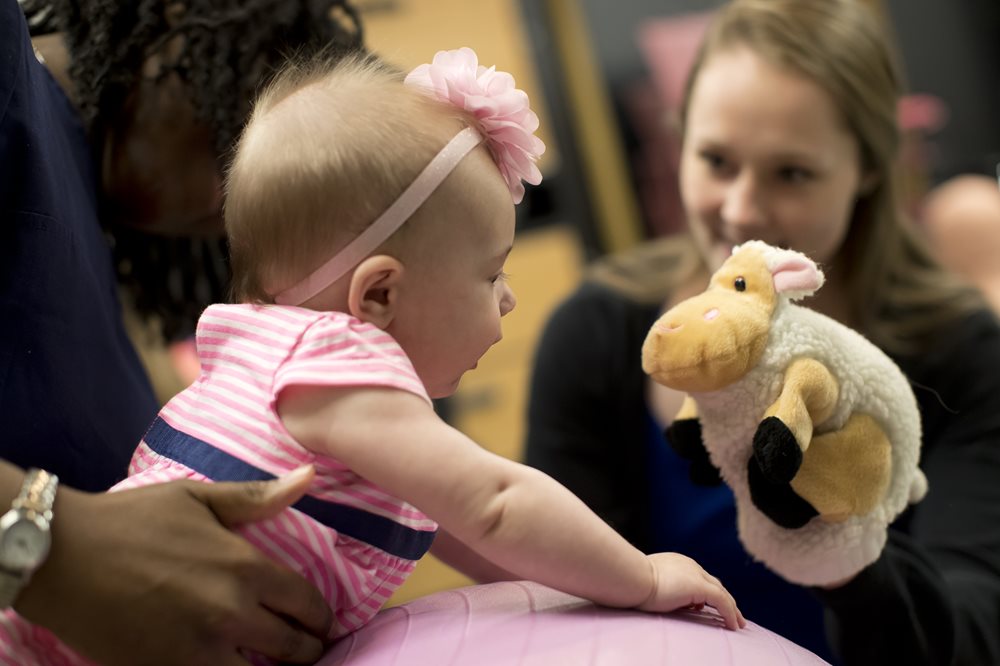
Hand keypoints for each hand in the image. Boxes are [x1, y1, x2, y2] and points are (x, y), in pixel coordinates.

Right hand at [14, 466, 331, 665]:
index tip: (321, 621)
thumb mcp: (197, 498)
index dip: (320, 616)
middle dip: (305, 649)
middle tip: (305, 649)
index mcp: (244, 568)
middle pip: (293, 648)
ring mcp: (199, 651)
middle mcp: (231, 613)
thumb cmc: (131, 520)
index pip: (307, 604)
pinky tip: (231, 665)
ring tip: (269, 664)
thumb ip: (256, 497)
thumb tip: (308, 476)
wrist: (60, 557)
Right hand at [637, 553, 745, 629]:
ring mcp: (695, 574)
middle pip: (714, 584)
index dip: (707, 593)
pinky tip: (732, 626)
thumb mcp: (649, 583)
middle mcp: (690, 566)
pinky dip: (730, 613)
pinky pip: (721, 601)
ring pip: (721, 593)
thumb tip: (663, 600)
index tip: (708, 608)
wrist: (631, 577)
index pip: (699, 578)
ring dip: (732, 609)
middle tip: (732, 616)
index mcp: (678, 563)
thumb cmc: (632, 582)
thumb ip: (661, 588)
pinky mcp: (698, 586)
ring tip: (737, 624)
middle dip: (725, 600)